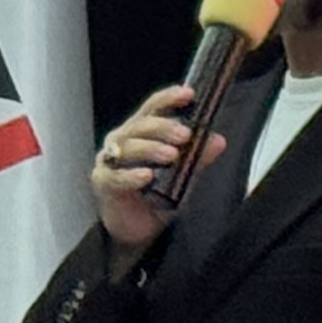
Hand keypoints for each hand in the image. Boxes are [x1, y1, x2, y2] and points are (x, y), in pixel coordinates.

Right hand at [93, 85, 225, 250]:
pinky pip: (116, 176)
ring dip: (150, 149)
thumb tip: (218, 141)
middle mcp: (122, 140)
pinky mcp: (103, 182)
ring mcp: (110, 160)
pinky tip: (146, 176)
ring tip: (171, 155)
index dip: (169, 99)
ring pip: (128, 147)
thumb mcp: (183, 174)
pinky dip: (132, 176)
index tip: (188, 94)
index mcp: (140, 131)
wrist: (138, 228)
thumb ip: (197, 157)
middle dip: (164, 128)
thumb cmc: (155, 194)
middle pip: (141, 125)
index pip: (153, 108)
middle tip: (184, 135)